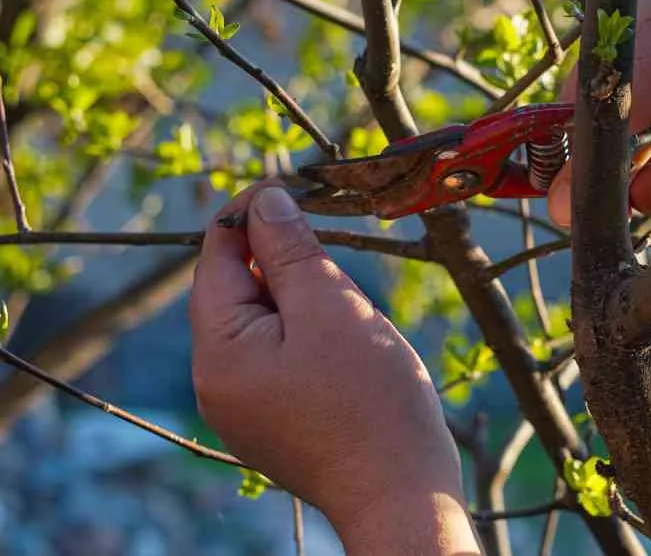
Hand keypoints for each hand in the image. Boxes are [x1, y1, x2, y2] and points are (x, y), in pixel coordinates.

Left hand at [189, 181, 480, 553]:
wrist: (402, 494)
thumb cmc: (372, 401)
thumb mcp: (332, 308)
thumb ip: (290, 249)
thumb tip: (264, 200)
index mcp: (219, 351)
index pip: (218, 256)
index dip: (253, 214)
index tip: (295, 189)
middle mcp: (216, 381)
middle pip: (240, 289)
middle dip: (288, 265)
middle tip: (341, 269)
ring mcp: (242, 406)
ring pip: (264, 321)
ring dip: (304, 301)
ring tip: (352, 321)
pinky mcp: (271, 420)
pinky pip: (279, 355)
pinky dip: (310, 335)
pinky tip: (349, 351)